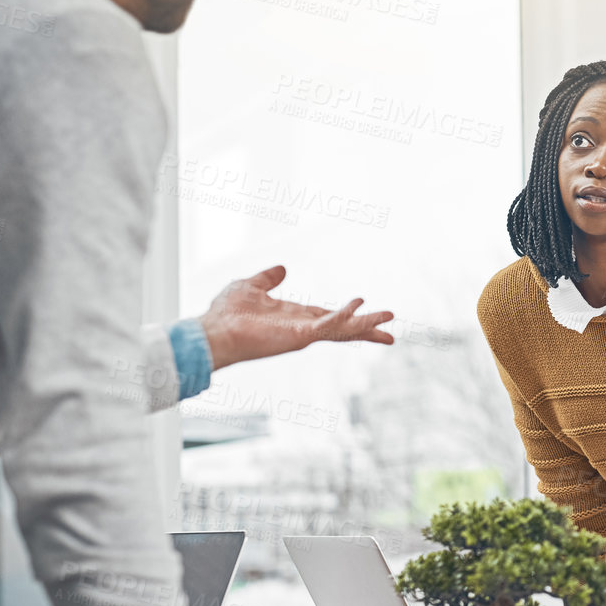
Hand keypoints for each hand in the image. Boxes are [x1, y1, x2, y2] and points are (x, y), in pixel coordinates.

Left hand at [199, 265, 392, 370]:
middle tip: (392, 335)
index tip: (368, 311)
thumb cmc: (225, 313)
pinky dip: (343, 317)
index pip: (329, 317)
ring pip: (342, 330)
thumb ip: (268, 279)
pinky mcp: (298, 336)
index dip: (349, 316)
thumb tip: (281, 268)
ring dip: (366, 325)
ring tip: (389, 319)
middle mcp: (303, 327)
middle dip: (367, 330)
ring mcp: (303, 334)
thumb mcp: (250, 286)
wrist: (213, 331)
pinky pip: (327, 326)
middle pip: (343, 329)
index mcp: (295, 317)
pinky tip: (358, 308)